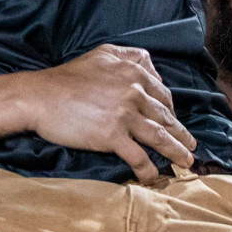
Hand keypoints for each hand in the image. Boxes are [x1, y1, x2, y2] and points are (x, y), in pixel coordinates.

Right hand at [14, 44, 195, 182]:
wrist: (40, 96)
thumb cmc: (67, 77)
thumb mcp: (102, 54)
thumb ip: (128, 56)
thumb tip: (149, 66)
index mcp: (133, 72)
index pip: (162, 93)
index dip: (171, 109)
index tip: (174, 121)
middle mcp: (133, 91)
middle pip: (165, 116)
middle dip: (181, 133)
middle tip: (191, 145)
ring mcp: (124, 114)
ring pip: (159, 137)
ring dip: (176, 152)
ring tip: (186, 162)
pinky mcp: (112, 136)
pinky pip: (138, 156)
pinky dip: (148, 170)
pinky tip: (152, 177)